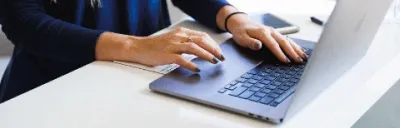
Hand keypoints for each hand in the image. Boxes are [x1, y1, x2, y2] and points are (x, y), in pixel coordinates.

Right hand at [96, 28, 223, 71]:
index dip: (213, 44)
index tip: (220, 51)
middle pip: (201, 41)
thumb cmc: (155, 46)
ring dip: (206, 55)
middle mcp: (178, 37)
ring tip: (214, 61)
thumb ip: (185, 43)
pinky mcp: (167, 55)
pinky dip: (191, 64)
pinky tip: (197, 69)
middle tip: (221, 57)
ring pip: (194, 48)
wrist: (138, 47)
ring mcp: (172, 46)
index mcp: (181, 32)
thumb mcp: (173, 40)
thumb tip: (201, 50)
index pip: (202, 36)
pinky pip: (182, 59)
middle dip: (213, 49)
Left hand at [225, 12, 307, 62]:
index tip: (286, 61)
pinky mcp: (275, 33)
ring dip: (296, 49)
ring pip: (288, 40)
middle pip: (284, 42)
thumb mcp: (241, 38)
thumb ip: (250, 42)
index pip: (273, 45)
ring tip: (304, 57)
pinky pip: (287, 39)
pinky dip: (294, 45)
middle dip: (292, 52)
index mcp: (262, 33)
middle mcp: (270, 31)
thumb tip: (259, 45)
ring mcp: (274, 32)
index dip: (280, 53)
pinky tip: (300, 50)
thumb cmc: (240, 32)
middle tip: (299, 61)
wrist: (241, 23)